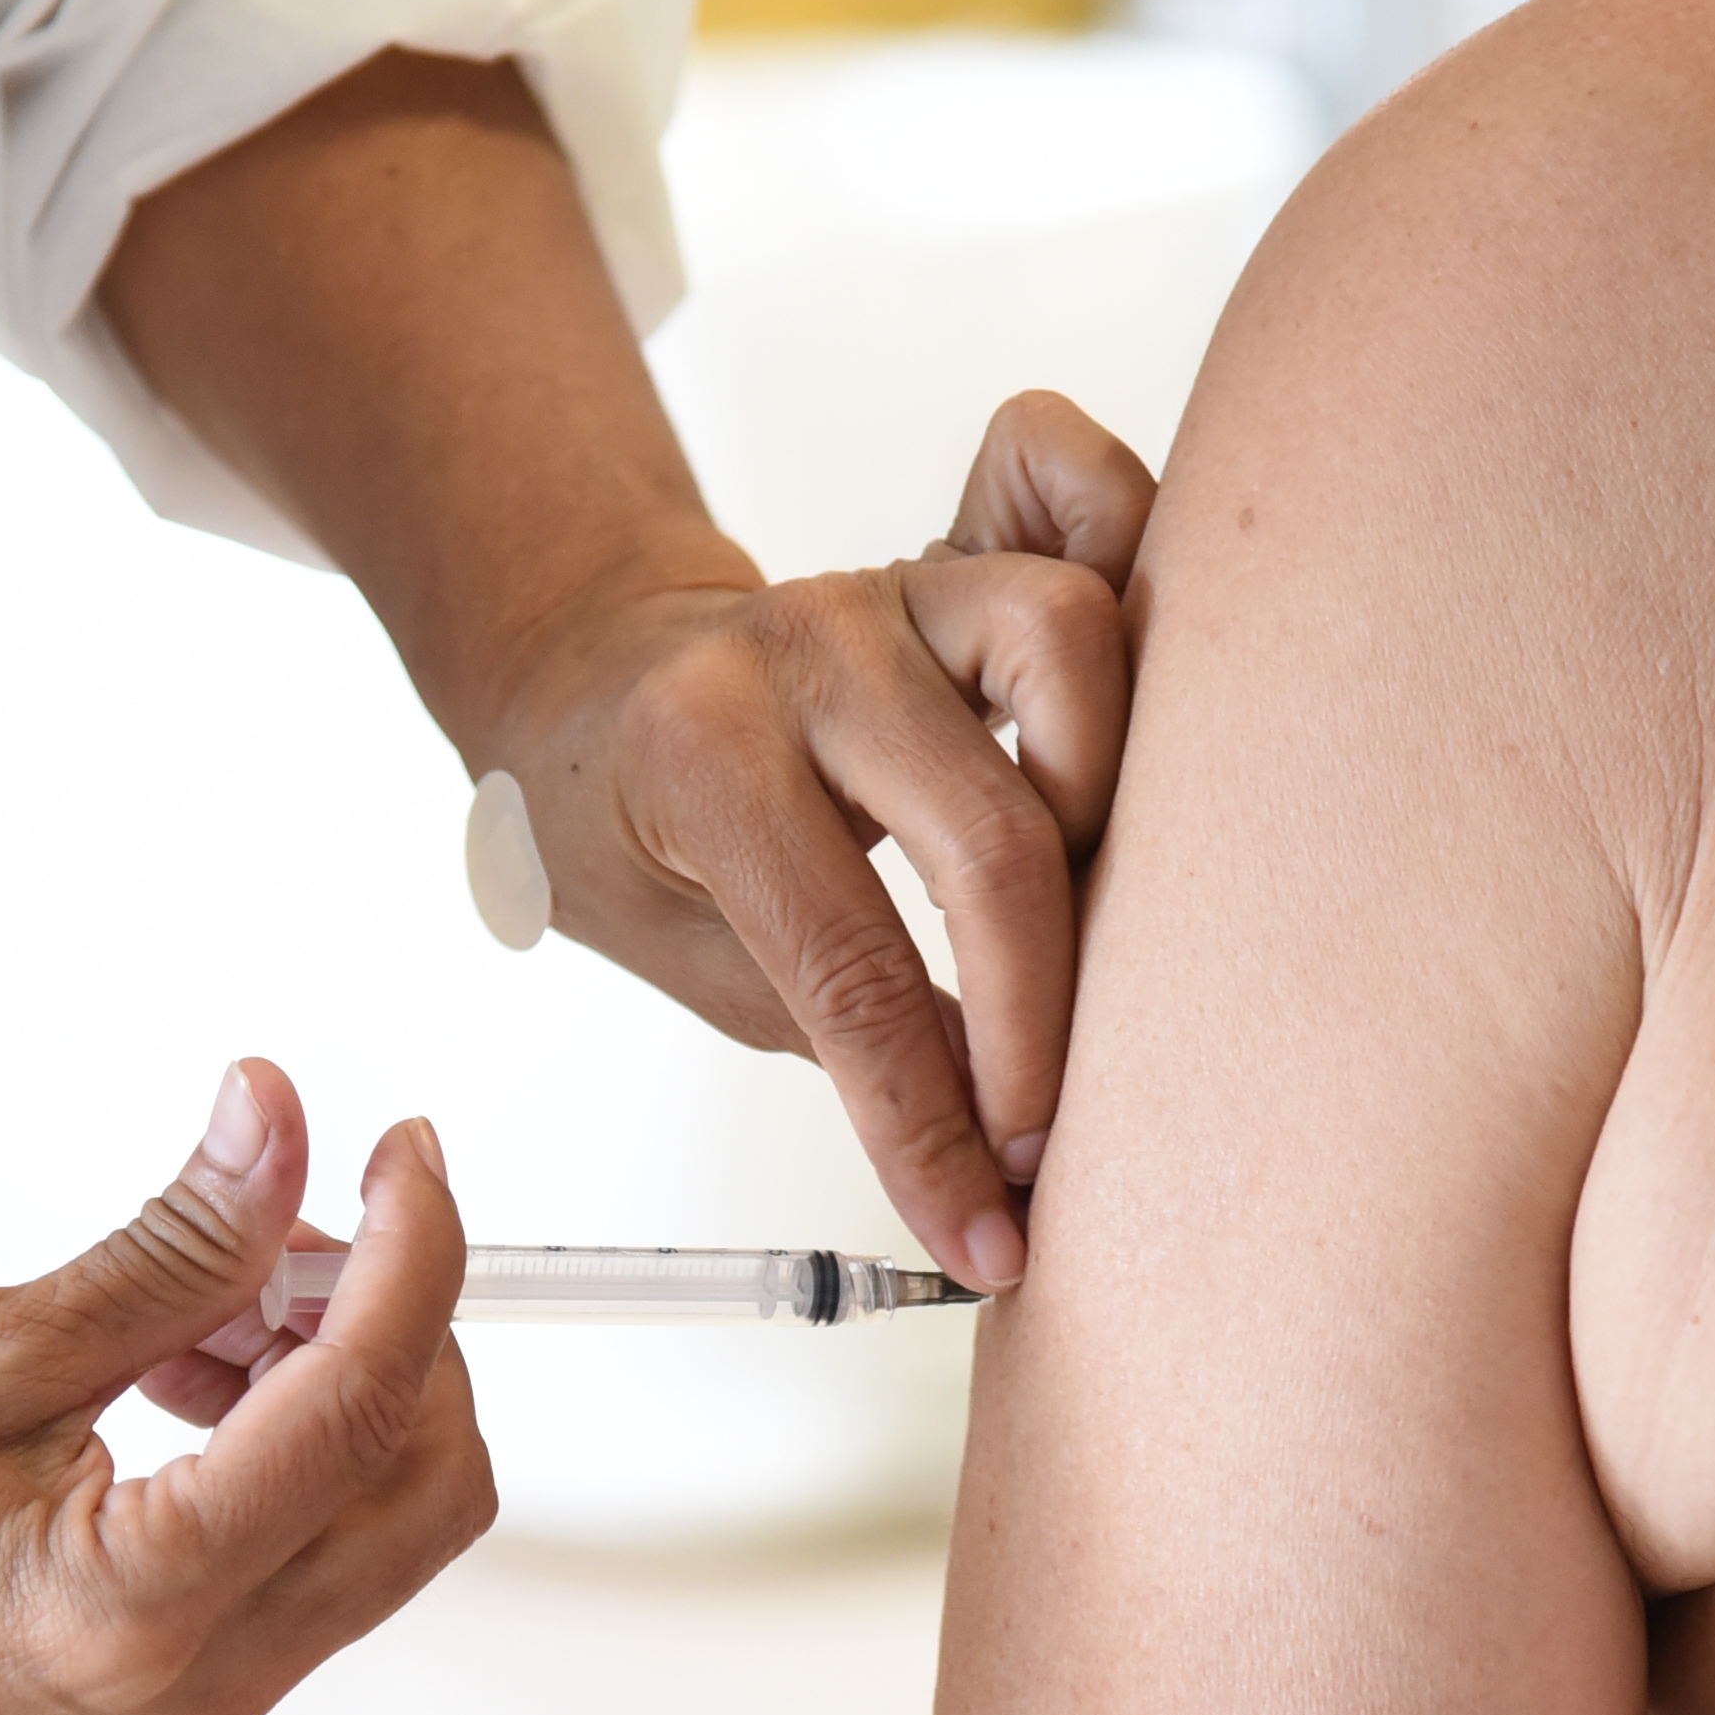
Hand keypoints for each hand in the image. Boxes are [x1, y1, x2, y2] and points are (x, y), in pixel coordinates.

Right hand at [0, 1062, 488, 1714]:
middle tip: (280, 1237)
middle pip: (424, 1491)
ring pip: (379, 1531)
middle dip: (392, 1337)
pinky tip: (181, 1383)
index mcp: (133, 1608)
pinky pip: (308, 1568)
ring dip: (337, 1392)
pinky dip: (292, 1456)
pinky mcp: (176, 1709)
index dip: (417, 1258)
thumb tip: (277, 1126)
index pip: (359, 1412)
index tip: (405, 1153)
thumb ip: (165, 1249)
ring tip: (196, 1312)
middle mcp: (192, 1694)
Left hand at [470, 391, 1155, 1288]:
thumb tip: (1003, 1158)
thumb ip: (846, 1034)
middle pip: (988, 832)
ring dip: (1105, 791)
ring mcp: (893, 581)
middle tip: (1045, 1126)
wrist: (587, 677)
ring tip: (1089, 903)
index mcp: (702, 756)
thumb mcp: (688, 958)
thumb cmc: (627, 822)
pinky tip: (1124, 683)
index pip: (849, 972)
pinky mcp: (960, 545)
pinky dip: (1126, 546)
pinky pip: (1072, 490)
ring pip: (1068, 639)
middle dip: (1041, 1014)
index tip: (986, 1225)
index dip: (932, 1123)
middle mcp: (807, 648)